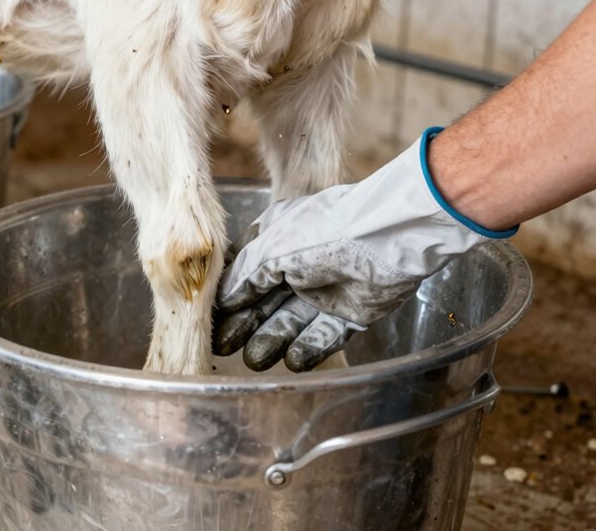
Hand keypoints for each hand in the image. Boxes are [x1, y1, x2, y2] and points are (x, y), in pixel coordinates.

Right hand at [213, 128, 516, 371]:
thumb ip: (245, 275)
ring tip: (254, 361)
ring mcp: (325, 288)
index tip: (210, 317)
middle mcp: (299, 263)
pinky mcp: (350, 312)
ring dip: (270, 340)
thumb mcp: (270, 248)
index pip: (245, 270)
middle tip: (223, 348)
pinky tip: (292, 361)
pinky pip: (323, 335)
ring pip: (290, 321)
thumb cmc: (320, 233)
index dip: (228, 295)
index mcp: (277, 237)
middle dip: (244, 324)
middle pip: (264, 300)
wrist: (385, 240)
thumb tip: (223, 298)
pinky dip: (308, 349)